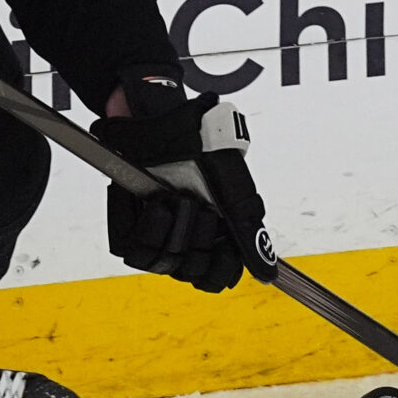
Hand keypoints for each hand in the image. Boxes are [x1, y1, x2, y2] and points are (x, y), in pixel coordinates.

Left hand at [91, 74, 274, 291]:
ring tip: (173, 197)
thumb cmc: (205, 148)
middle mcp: (185, 236)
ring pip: (157, 262)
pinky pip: (129, 246)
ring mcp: (156, 231)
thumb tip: (268, 275)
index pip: (215, 278)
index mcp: (217, 233)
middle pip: (187, 271)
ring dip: (169, 228)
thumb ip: (250, 234)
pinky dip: (143, 223)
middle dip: (195, 236)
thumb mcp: (235, 191)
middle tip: (198, 204)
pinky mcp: (128, 223)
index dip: (218, 270)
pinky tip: (154, 199)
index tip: (223, 247)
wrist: (165, 119)